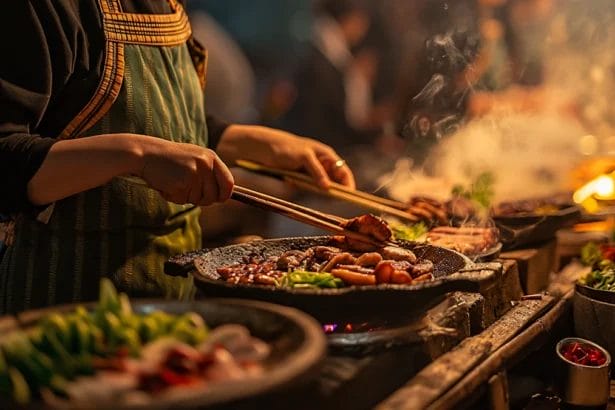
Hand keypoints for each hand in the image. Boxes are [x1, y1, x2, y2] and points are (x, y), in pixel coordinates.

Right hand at [139, 138, 233, 205]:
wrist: (144, 153)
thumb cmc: (169, 160)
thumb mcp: (193, 160)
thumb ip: (208, 174)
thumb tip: (224, 196)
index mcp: (211, 157)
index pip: (229, 183)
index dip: (224, 195)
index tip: (218, 200)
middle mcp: (206, 164)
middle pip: (213, 196)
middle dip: (201, 199)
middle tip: (185, 190)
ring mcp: (195, 173)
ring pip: (197, 200)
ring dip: (184, 197)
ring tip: (173, 182)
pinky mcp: (183, 182)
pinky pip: (182, 200)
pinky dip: (173, 196)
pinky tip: (165, 184)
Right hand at [216, 125, 355, 188]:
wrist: (263, 146)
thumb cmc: (282, 159)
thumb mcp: (299, 174)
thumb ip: (312, 182)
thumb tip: (324, 193)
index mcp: (323, 158)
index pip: (342, 172)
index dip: (349, 185)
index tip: (353, 199)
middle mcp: (322, 154)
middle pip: (341, 170)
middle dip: (347, 185)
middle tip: (352, 200)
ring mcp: (313, 152)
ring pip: (332, 167)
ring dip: (339, 182)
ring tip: (344, 195)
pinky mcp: (302, 153)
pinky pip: (315, 167)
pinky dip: (321, 177)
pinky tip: (326, 188)